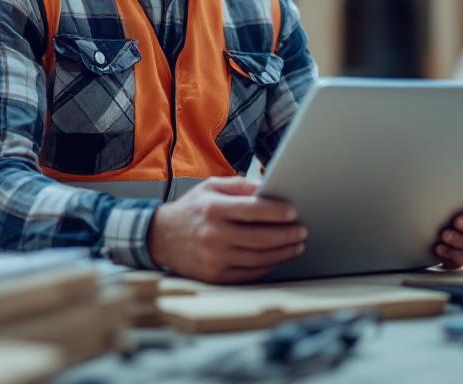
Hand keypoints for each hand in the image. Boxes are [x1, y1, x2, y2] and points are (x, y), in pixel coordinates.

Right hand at [147, 176, 307, 283]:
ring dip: (283, 252)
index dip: (277, 211)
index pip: (253, 210)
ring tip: (297, 244)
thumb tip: (269, 187)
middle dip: (287, 234)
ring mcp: (214, 258)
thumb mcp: (210, 187)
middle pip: (261, 238)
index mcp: (213, 209)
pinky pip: (249, 274)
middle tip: (301, 230)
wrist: (161, 237)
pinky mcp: (215, 276)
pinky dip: (268, 266)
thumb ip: (240, 185)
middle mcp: (213, 235)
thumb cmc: (191, 209)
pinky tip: (278, 258)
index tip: (293, 212)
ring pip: (259, 258)